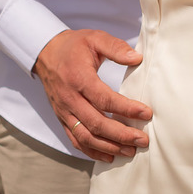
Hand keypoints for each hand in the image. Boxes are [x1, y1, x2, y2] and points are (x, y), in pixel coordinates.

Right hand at [33, 29, 151, 162]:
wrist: (45, 53)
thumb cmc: (74, 45)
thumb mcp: (95, 38)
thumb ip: (116, 47)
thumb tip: (138, 58)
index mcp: (79, 78)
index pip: (104, 99)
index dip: (126, 108)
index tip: (147, 113)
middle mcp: (69, 98)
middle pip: (96, 123)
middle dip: (121, 134)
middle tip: (143, 140)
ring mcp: (64, 111)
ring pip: (85, 136)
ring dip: (109, 146)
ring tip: (131, 151)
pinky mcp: (62, 118)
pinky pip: (75, 139)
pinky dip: (92, 151)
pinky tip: (110, 155)